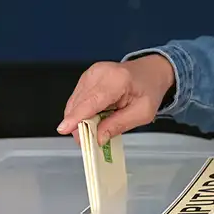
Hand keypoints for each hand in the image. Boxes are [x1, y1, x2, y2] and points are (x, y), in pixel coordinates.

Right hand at [57, 54, 175, 144]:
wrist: (149, 72)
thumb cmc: (148, 90)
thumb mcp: (142, 113)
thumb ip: (118, 125)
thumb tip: (98, 138)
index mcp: (117, 80)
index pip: (91, 101)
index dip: (76, 117)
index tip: (64, 129)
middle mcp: (100, 73)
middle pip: (80, 104)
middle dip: (80, 125)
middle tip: (90, 141)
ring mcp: (91, 73)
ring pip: (75, 103)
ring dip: (81, 120)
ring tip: (97, 127)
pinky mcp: (86, 77)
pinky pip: (77, 99)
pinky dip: (82, 112)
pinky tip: (94, 116)